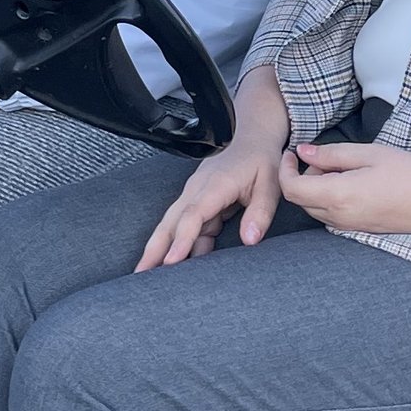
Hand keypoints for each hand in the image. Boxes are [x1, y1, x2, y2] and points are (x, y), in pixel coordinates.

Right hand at [137, 64, 292, 268]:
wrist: (251, 135)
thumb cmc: (260, 159)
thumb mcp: (270, 184)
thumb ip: (260, 212)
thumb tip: (250, 240)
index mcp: (215, 185)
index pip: (192, 215)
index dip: (181, 239)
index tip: (172, 261)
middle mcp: (197, 191)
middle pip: (170, 222)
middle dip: (154, 249)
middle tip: (140, 275)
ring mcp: (193, 196)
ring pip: (171, 226)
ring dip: (158, 249)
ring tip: (145, 275)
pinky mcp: (197, 204)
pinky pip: (184, 228)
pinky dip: (177, 246)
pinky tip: (172, 267)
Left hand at [278, 141, 410, 236]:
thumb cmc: (410, 173)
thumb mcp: (370, 153)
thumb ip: (332, 154)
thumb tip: (303, 152)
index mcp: (338, 196)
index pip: (292, 189)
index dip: (284, 170)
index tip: (291, 153)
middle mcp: (339, 218)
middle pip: (301, 200)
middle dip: (301, 177)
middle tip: (319, 157)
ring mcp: (350, 229)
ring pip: (315, 210)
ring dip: (315, 189)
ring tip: (339, 168)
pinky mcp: (361, 232)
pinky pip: (332, 217)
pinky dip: (329, 200)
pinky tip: (351, 184)